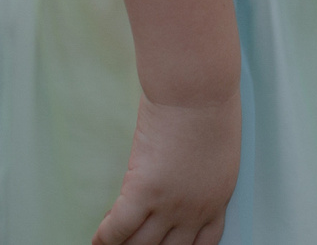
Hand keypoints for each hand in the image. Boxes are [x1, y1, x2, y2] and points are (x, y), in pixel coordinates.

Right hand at [94, 94, 240, 244]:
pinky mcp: (145, 191)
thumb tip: (183, 169)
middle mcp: (196, 209)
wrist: (198, 88)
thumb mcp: (219, 146)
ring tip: (111, 240)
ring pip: (142, 244)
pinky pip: (119, 228)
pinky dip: (105, 238)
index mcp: (219, 197)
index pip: (204, 243)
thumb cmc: (210, 100)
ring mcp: (171, 204)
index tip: (167, 243)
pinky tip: (97, 239)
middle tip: (134, 241)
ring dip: (125, 244)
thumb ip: (203, 167)